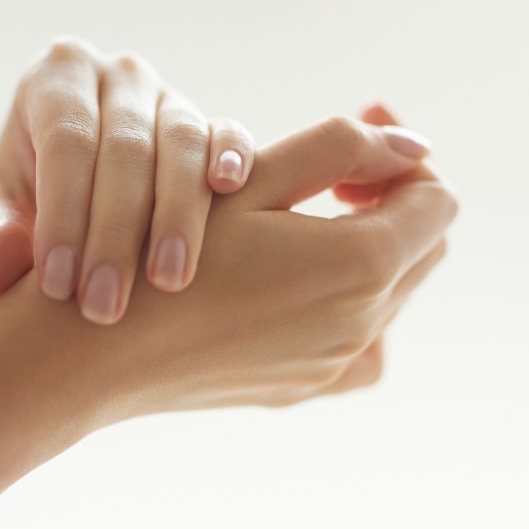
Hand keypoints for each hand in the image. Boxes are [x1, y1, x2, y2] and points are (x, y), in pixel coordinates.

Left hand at [0, 37, 254, 324]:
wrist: (70, 200)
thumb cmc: (24, 205)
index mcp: (55, 77)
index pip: (66, 141)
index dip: (64, 214)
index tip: (58, 286)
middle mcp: (116, 75)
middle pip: (126, 147)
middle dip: (115, 233)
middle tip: (103, 307)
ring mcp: (168, 97)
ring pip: (182, 144)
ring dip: (177, 216)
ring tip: (166, 283)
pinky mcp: (211, 125)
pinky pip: (228, 134)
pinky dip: (232, 157)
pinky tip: (231, 190)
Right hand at [0, 113, 454, 417]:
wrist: (92, 349)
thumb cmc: (158, 246)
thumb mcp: (249, 178)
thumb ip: (340, 148)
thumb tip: (413, 142)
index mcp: (362, 262)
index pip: (436, 199)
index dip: (402, 160)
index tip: (354, 142)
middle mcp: (362, 323)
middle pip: (423, 246)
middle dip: (392, 201)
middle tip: (333, 176)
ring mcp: (332, 363)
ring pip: (393, 292)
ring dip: (371, 249)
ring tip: (309, 223)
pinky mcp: (301, 386)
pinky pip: (360, 342)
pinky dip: (350, 305)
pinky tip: (301, 285)